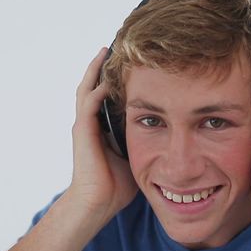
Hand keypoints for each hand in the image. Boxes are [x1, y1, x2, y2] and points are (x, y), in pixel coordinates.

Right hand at [65, 47, 137, 221]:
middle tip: (112, 47)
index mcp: (99, 128)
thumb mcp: (135, 156)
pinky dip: (97, 87)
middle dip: (101, 67)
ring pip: (87, 88)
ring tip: (105, 51)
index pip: (104, 96)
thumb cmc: (115, 186)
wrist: (97, 203)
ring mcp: (83, 126)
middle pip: (92, 86)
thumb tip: (168, 135)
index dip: (112, 79)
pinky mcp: (82, 132)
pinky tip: (108, 77)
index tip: (127, 65)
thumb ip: (144, 142)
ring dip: (95, 70)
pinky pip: (89, 102)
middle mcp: (88, 123)